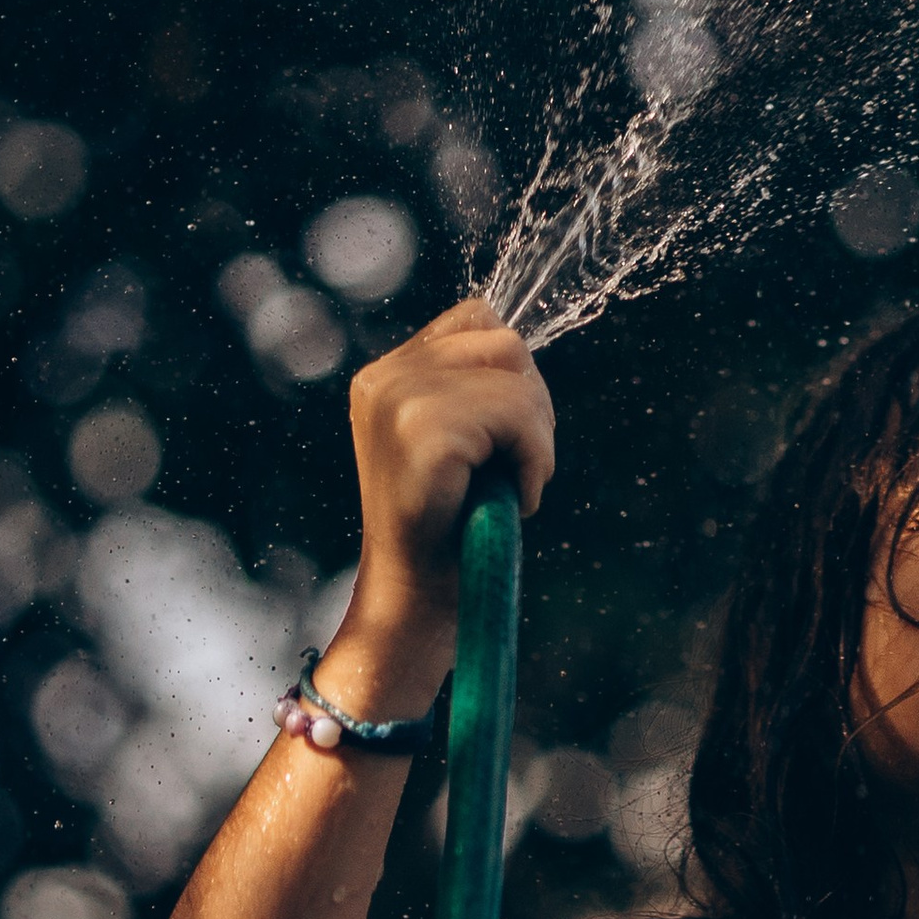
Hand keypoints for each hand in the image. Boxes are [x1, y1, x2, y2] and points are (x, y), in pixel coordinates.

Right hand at [318, 299, 554, 711]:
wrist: (416, 601)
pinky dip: (534, 459)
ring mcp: (398, 400)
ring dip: (534, 437)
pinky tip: (509, 499)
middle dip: (530, 405)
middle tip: (509, 467)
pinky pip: (519, 415)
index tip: (498, 438)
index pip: (478, 317)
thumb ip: (471, 384)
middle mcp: (383, 377)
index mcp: (385, 374)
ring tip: (506, 484)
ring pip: (518, 378)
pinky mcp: (423, 430)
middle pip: (506, 341)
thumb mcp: (454, 439)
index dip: (512, 375)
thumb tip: (520, 340)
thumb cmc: (449, 526)